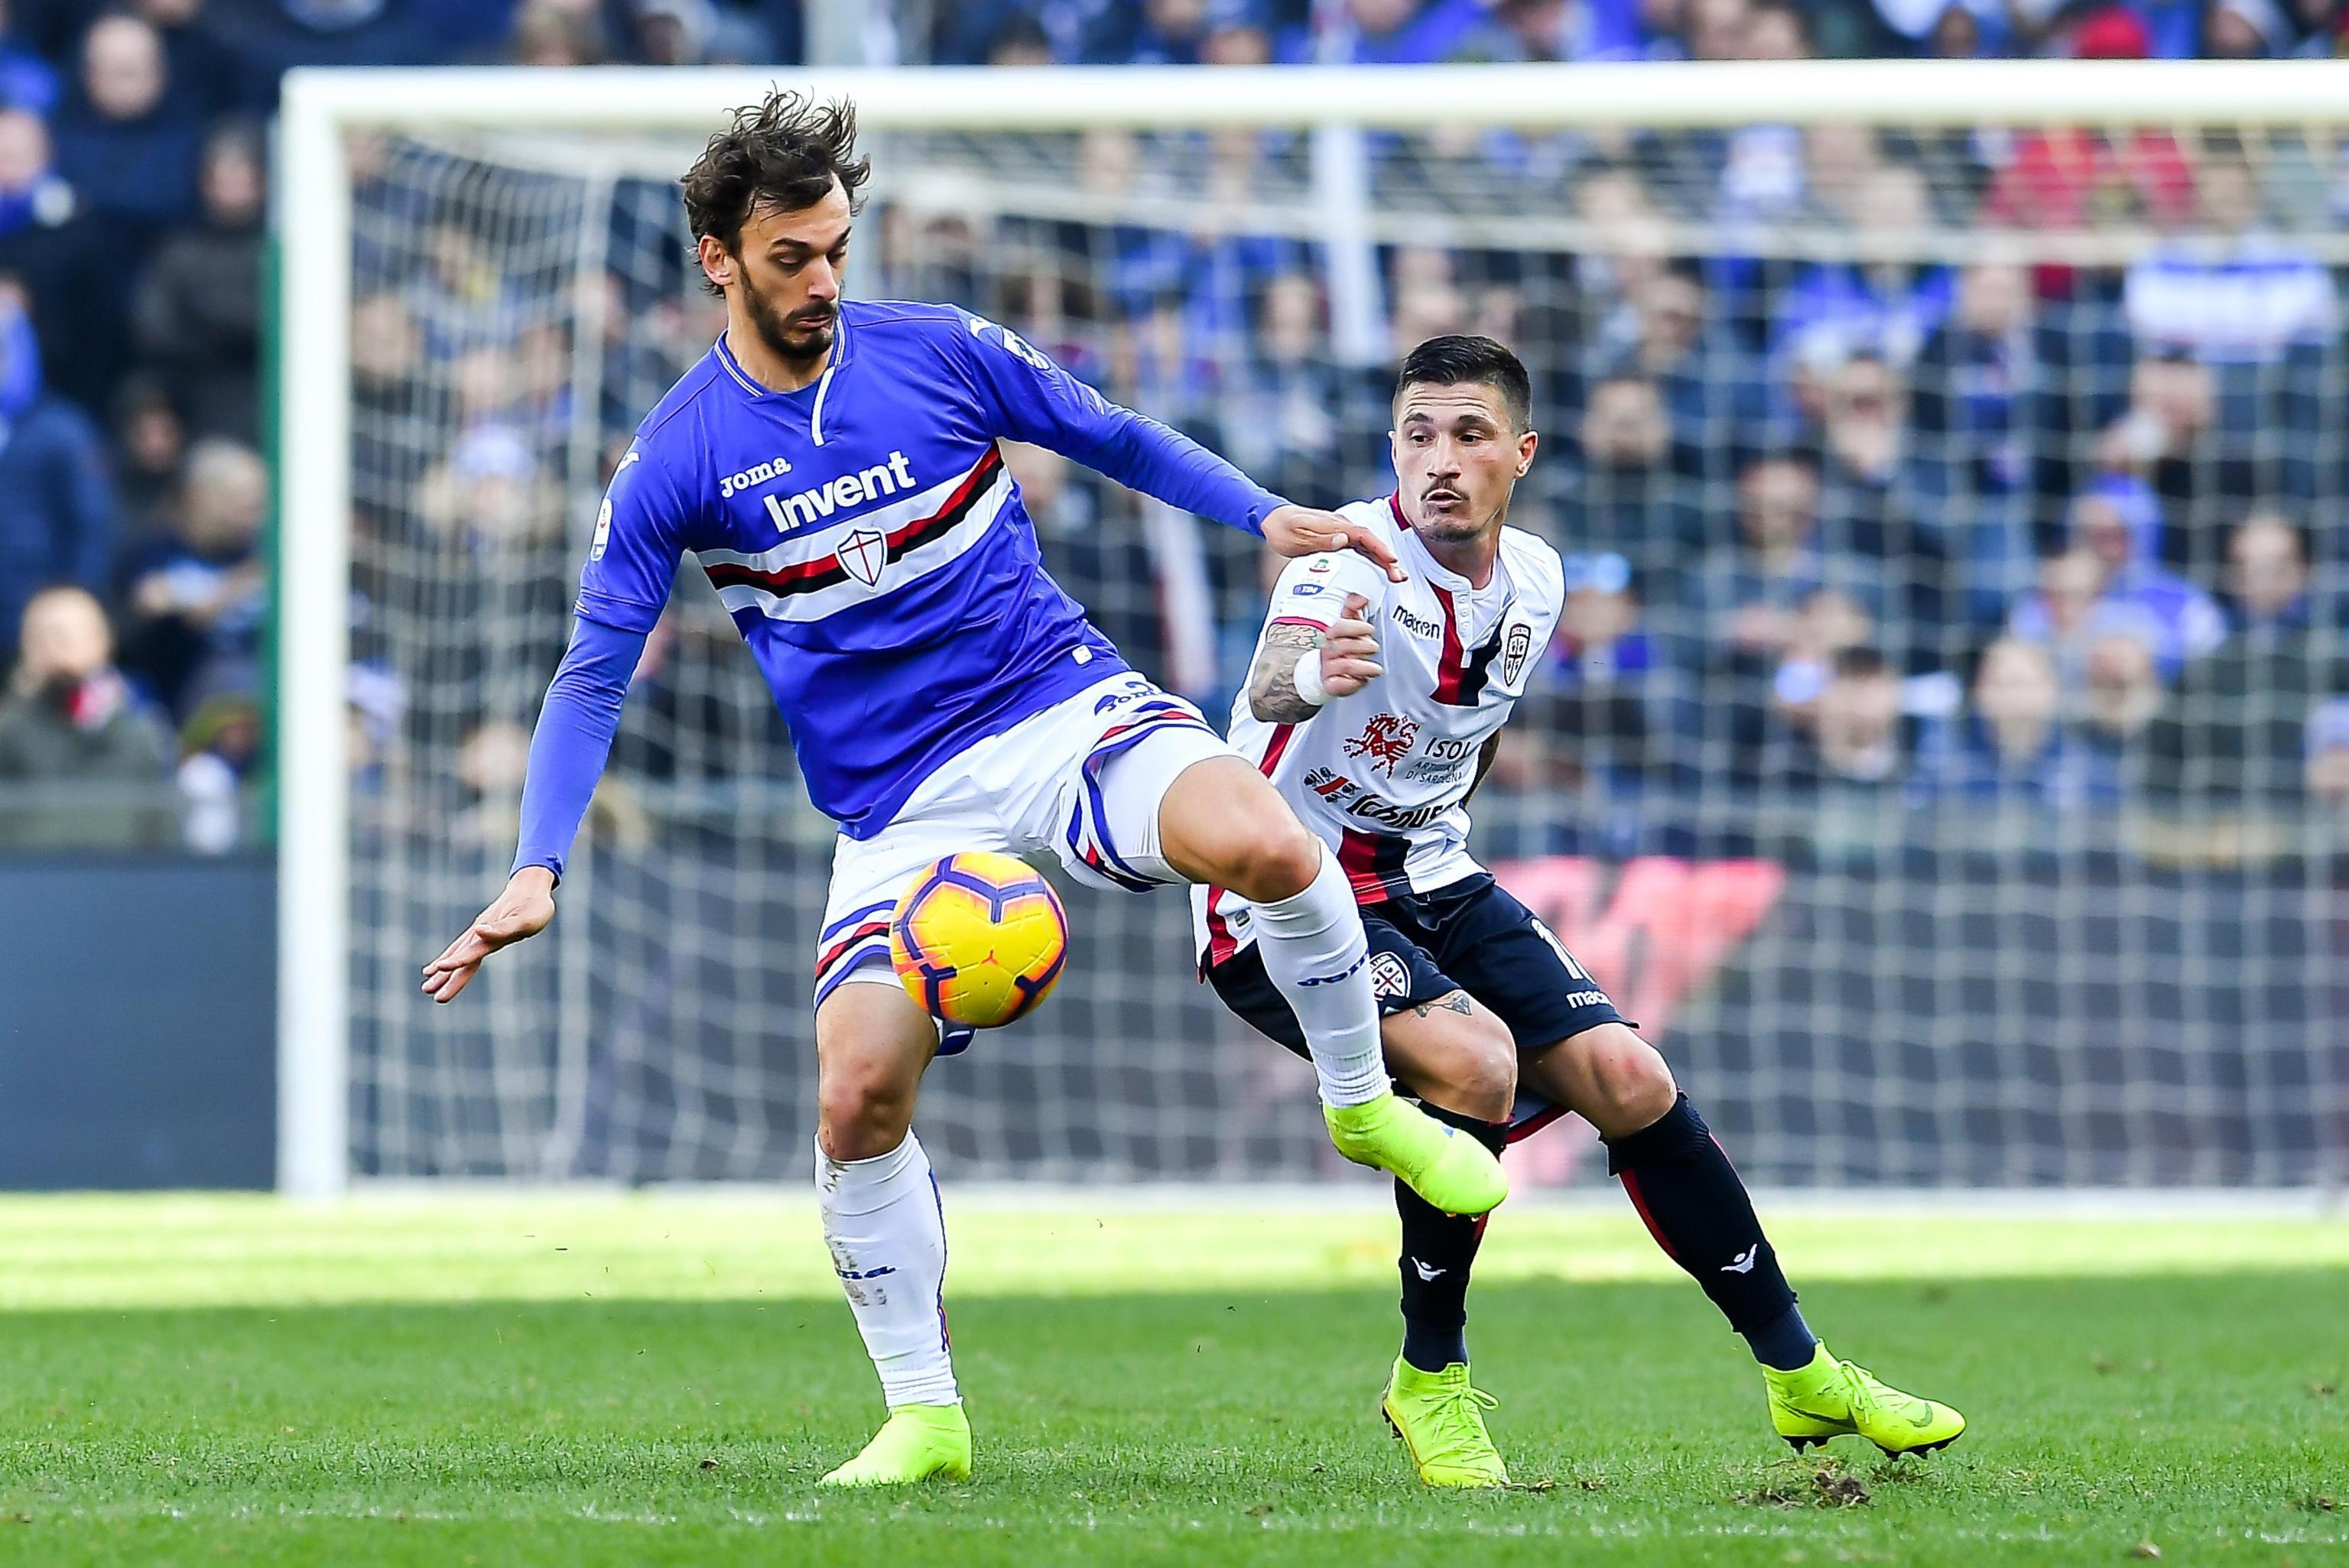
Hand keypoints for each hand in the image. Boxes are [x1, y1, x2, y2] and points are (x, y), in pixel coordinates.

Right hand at [421, 867, 555, 1002]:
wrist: (531, 886)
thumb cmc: (534, 906)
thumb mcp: (524, 919)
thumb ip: (502, 928)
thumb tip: (478, 931)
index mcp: (492, 934)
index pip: (472, 952)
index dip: (457, 962)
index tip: (439, 969)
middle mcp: (481, 933)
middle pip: (461, 957)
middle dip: (445, 976)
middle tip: (426, 991)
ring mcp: (480, 931)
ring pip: (458, 953)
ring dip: (444, 970)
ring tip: (427, 987)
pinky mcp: (483, 930)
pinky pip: (464, 947)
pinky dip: (452, 957)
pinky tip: (442, 965)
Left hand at [1262, 503, 1405, 583]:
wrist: (1272, 518)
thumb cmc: (1283, 530)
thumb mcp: (1297, 538)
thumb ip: (1321, 540)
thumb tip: (1345, 540)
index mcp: (1334, 525)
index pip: (1363, 536)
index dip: (1379, 548)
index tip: (1391, 561)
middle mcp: (1342, 525)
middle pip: (1371, 541)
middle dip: (1387, 558)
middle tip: (1400, 576)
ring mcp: (1341, 530)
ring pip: (1368, 544)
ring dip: (1383, 559)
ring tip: (1396, 576)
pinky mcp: (1338, 536)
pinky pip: (1360, 546)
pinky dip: (1372, 556)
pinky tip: (1381, 566)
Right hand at [1319, 592, 1382, 697]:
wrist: (1323, 674)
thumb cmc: (1341, 649)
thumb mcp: (1348, 629)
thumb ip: (1353, 611)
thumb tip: (1359, 596)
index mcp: (1332, 636)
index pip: (1339, 628)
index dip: (1355, 627)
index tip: (1370, 628)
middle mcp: (1328, 651)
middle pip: (1342, 646)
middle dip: (1362, 646)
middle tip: (1375, 648)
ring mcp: (1327, 669)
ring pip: (1344, 666)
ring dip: (1363, 667)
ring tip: (1377, 669)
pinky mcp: (1330, 685)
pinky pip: (1337, 685)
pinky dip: (1352, 684)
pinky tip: (1363, 681)